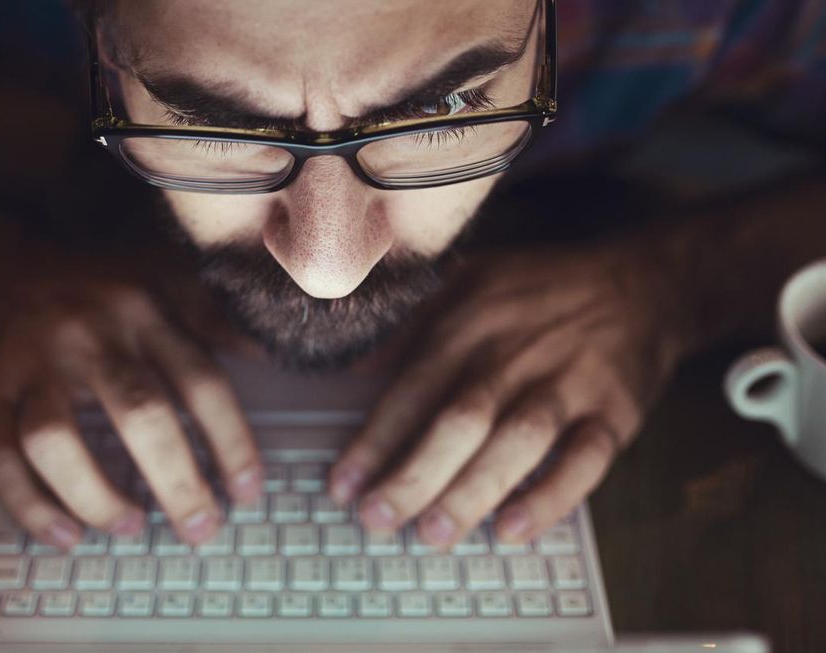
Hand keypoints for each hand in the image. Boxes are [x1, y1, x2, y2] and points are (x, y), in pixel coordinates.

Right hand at [0, 245, 260, 548]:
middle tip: (201, 529)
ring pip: (54, 440)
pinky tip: (67, 536)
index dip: (230, 441)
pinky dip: (30, 506)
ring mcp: (32, 366)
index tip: (247, 492)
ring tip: (132, 527)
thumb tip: (265, 355)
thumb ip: (211, 317)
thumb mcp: (164, 277)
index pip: (200, 381)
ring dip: (95, 496)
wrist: (3, 265)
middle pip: (138, 413)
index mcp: (144, 312)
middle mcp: (88, 337)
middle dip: (176, 480)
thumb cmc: (102, 283)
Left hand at [329, 241, 683, 547]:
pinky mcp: (614, 411)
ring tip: (433, 534)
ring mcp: (568, 383)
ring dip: (474, 491)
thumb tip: (356, 372)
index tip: (343, 486)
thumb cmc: (540, 289)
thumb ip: (413, 326)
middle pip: (460, 420)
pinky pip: (586, 460)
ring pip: (518, 442)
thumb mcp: (469, 281)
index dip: (375, 440)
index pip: (412, 388)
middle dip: (414, 475)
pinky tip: (515, 530)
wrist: (642, 283)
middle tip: (377, 520)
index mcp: (470, 324)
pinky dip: (552, 497)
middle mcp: (515, 354)